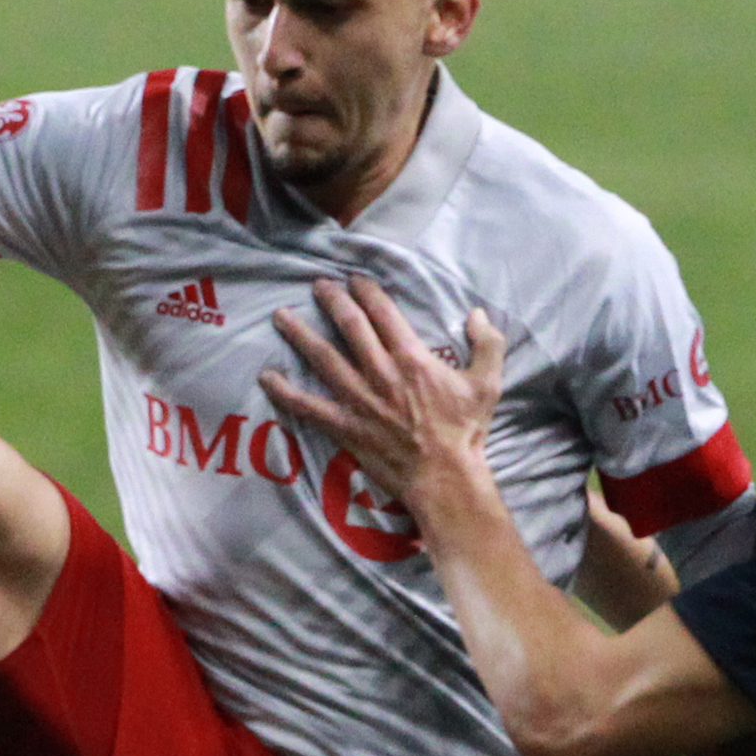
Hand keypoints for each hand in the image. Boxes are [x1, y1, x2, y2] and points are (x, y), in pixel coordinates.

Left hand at [261, 277, 503, 504]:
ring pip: (322, 357)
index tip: (354, 279)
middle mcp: (380, 371)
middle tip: (318, 286)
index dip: (366, 290)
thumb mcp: (487, 383)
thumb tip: (477, 313)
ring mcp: (359, 399)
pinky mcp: (345, 426)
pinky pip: (308, 406)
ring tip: (281, 316)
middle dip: (331, 300)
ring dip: (300, 334)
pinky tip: (267, 377)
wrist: (445, 477)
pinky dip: (285, 392)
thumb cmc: (466, 431)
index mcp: (411, 357)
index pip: (383, 312)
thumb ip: (487, 343)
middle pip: (349, 326)